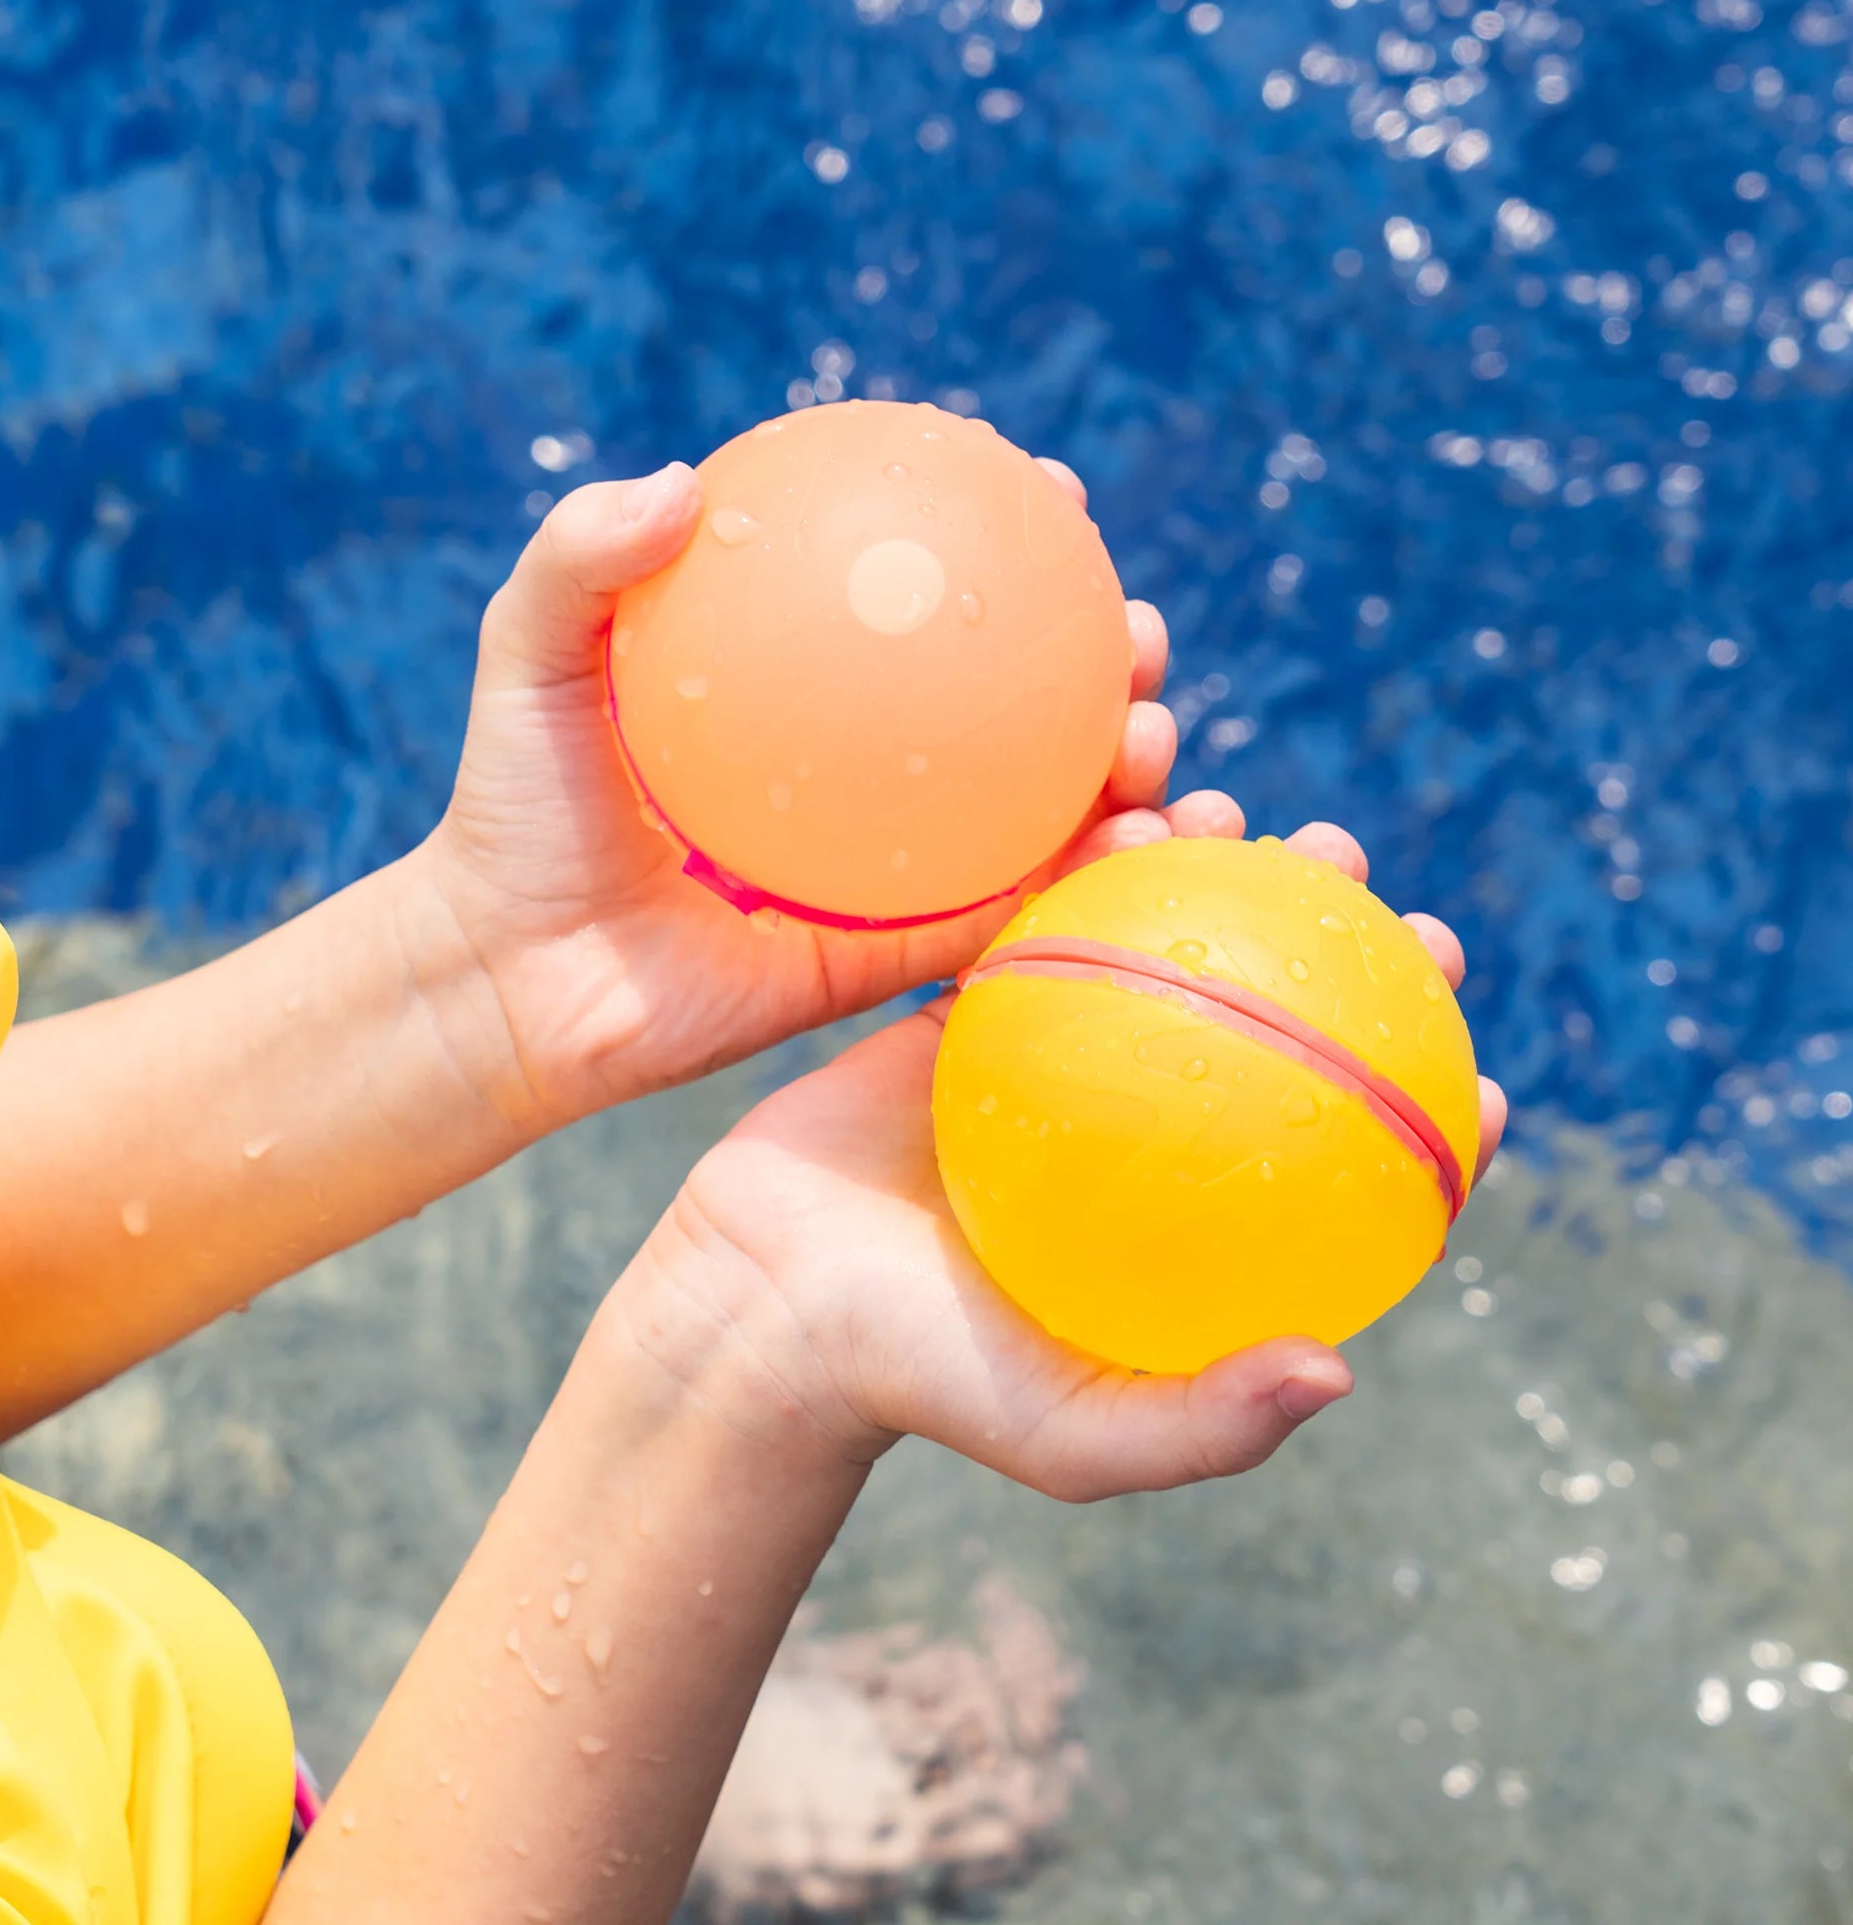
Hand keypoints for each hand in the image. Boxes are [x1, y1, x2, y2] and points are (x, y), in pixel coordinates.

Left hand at [413, 457, 1185, 1132]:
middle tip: (1141, 632)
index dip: (1013, 544)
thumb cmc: (517, 812)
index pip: (934, 601)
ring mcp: (898, 866)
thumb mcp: (534, 660)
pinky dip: (1076, 883)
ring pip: (1047, 808)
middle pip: (1027, 701)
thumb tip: (685, 481)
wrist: (511, 977)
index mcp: (814, 690)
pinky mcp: (899, 960)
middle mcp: (872, 772)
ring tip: (1155, 739)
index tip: (1058, 495)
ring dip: (1129, 771)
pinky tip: (1128, 849)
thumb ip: (583, 560)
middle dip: (1113, 658)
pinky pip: (1003, 916)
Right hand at [617, 825, 1509, 1497]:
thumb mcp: (1071, 1434)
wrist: (760, 1304)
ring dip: (1219, 866)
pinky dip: (1086, 854)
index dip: (1419, 1125)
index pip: (1329, 1175)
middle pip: (1268, 1027)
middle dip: (1344, 956)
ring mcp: (1058, 1059)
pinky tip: (1128, 807)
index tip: (1480, 1089)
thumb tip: (1340, 1374)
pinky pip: (1041, 909)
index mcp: (1182, 1228)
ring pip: (1159, 942)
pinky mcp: (971, 1005)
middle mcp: (1138, 1133)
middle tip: (1392, 912)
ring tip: (1252, 820)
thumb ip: (1198, 1425)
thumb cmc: (919, 1380)